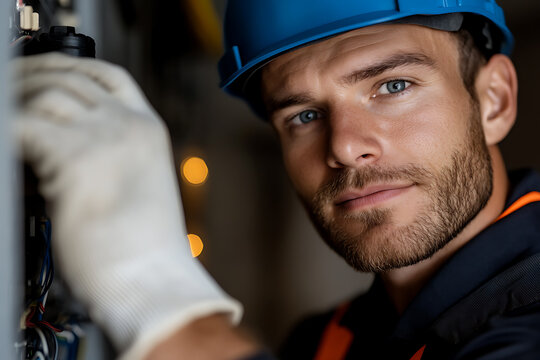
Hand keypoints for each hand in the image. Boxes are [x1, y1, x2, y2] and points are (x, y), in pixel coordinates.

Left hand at [13, 53, 241, 358]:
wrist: (151, 280)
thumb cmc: (143, 248)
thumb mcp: (137, 185)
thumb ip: (109, 154)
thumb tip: (59, 145)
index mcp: (148, 130)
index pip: (107, 76)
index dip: (71, 64)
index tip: (47, 67)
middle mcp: (127, 125)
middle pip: (69, 77)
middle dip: (32, 75)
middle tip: (10, 86)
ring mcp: (102, 137)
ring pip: (43, 94)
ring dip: (16, 102)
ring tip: (8, 123)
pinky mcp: (72, 157)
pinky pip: (21, 124)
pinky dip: (7, 130)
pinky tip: (8, 147)